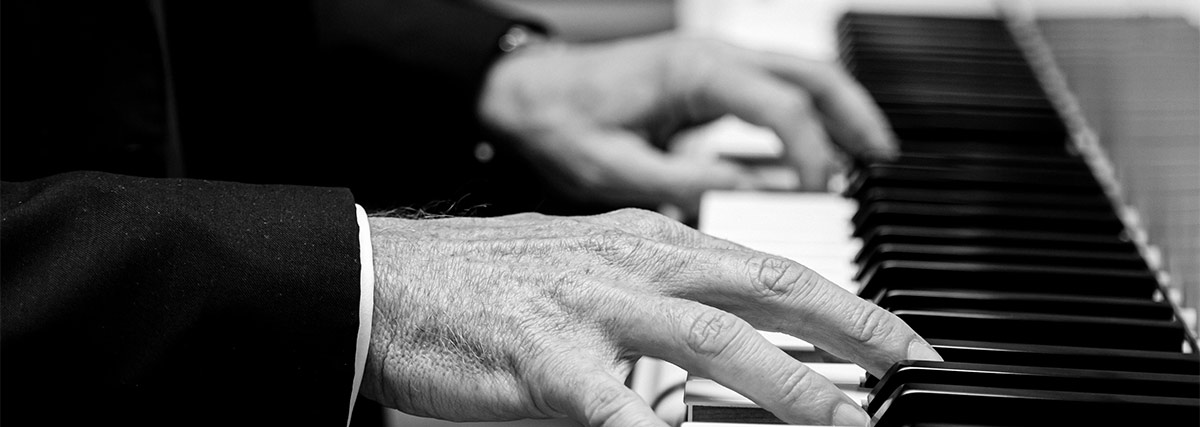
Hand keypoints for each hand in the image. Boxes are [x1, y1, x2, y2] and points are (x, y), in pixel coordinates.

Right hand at [362, 209, 939, 425]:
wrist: (392, 281)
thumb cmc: (491, 281)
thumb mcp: (590, 269)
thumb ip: (660, 301)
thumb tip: (727, 345)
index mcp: (647, 244)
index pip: (766, 266)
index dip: (842, 302)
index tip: (897, 340)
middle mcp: (632, 266)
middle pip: (763, 288)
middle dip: (849, 329)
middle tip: (909, 366)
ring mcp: (592, 308)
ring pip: (711, 341)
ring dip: (787, 384)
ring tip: (844, 420)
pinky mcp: (545, 358)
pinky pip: (615, 404)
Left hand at [478, 34, 896, 213]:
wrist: (526, 93)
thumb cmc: (561, 124)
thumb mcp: (619, 170)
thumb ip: (692, 183)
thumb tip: (762, 196)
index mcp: (694, 73)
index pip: (782, 107)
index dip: (813, 155)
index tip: (825, 197)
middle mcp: (712, 59)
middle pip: (810, 74)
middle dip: (854, 116)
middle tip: (883, 162)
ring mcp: (712, 66)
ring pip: (799, 77)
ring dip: (838, 113)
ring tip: (866, 160)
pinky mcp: (707, 81)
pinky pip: (774, 90)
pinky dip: (806, 118)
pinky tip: (813, 155)